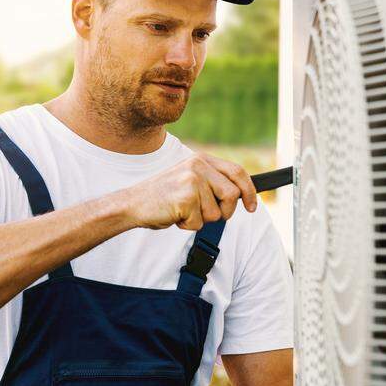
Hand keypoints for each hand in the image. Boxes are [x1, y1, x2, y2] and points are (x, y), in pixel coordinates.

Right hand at [121, 153, 257, 230]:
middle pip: (232, 195)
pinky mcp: (186, 198)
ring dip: (201, 220)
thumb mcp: (189, 179)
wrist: (133, 203)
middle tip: (205, 215)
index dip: (249, 191)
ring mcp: (192, 181)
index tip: (252, 207)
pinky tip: (174, 216)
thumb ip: (211, 182)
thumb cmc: (162, 196)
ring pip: (217, 213)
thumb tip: (239, 194)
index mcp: (201, 159)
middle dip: (225, 211)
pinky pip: (199, 223)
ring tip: (183, 211)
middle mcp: (198, 166)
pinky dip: (188, 226)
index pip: (237, 172)